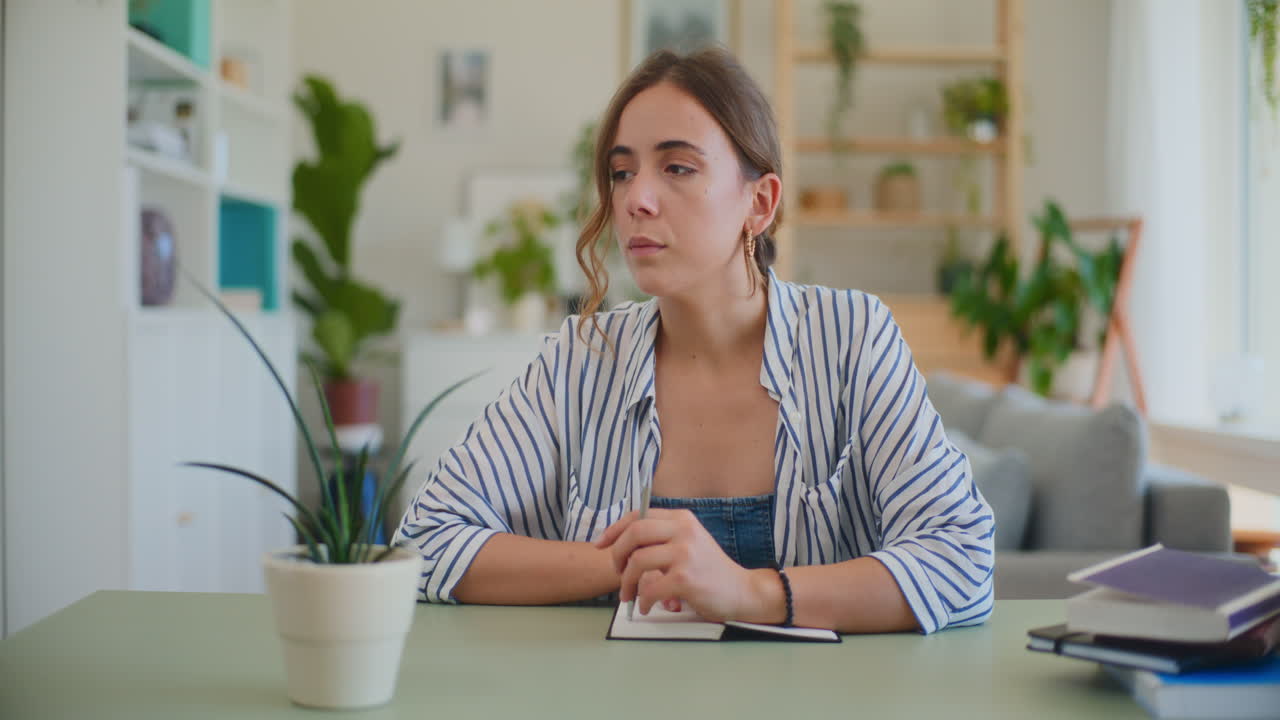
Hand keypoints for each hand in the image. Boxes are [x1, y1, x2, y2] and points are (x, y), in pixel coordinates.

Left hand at [594, 509, 752, 621]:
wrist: (741, 591)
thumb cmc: (709, 571)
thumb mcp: (688, 543)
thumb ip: (661, 538)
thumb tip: (620, 544)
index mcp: (682, 519)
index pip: (638, 515)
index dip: (614, 530)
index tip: (601, 544)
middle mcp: (684, 531)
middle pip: (634, 533)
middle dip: (617, 555)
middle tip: (617, 572)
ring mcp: (685, 554)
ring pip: (637, 561)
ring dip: (626, 582)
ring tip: (629, 595)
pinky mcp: (685, 578)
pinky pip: (649, 589)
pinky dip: (643, 601)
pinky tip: (647, 606)